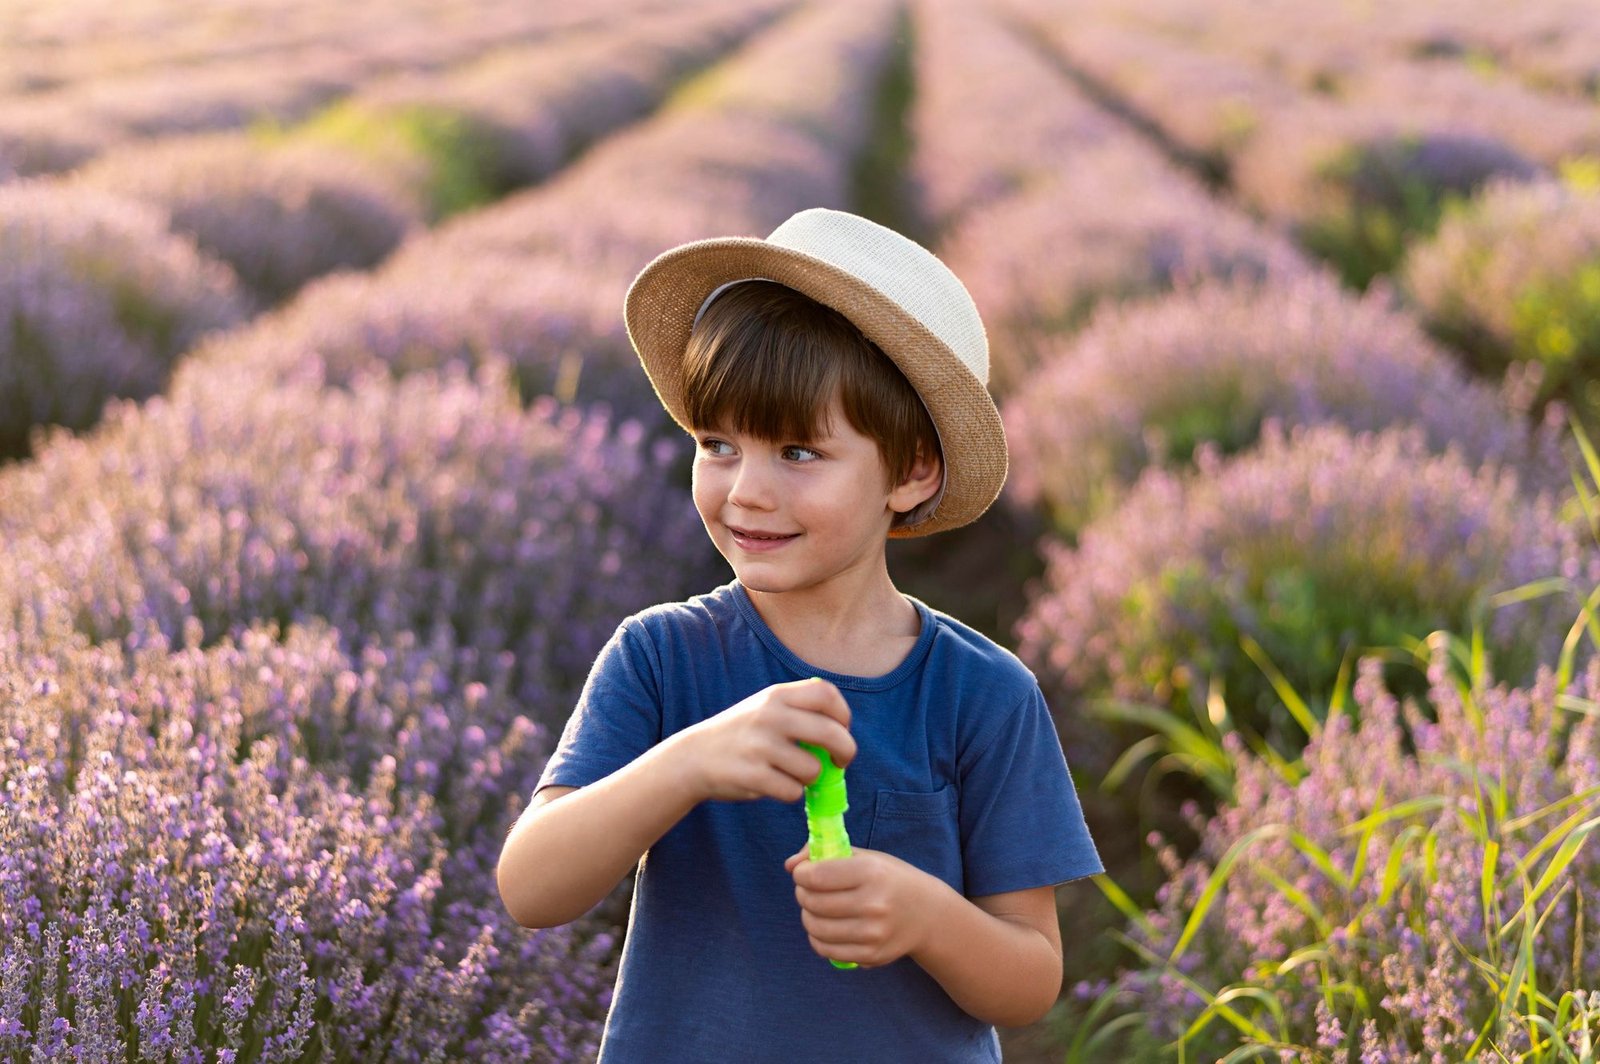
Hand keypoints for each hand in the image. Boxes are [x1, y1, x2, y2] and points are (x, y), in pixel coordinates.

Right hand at [672, 678, 854, 803]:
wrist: (693, 757)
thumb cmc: (741, 734)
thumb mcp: (764, 707)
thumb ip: (800, 710)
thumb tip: (842, 734)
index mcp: (776, 695)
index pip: (827, 695)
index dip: (843, 715)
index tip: (842, 731)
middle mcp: (770, 716)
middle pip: (832, 733)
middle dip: (846, 751)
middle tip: (841, 762)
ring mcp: (761, 746)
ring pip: (813, 769)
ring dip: (810, 778)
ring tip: (791, 774)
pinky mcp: (753, 776)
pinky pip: (793, 791)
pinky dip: (790, 793)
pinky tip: (773, 784)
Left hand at [785, 845, 937, 967]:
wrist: (927, 914)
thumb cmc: (890, 879)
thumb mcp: (865, 857)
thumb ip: (825, 853)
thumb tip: (790, 865)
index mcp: (872, 872)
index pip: (817, 876)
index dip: (801, 874)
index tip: (803, 873)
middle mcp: (873, 904)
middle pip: (813, 902)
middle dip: (802, 893)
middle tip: (808, 889)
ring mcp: (872, 933)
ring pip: (815, 928)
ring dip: (808, 916)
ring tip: (816, 908)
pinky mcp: (871, 955)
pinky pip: (826, 949)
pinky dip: (817, 938)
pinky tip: (826, 927)